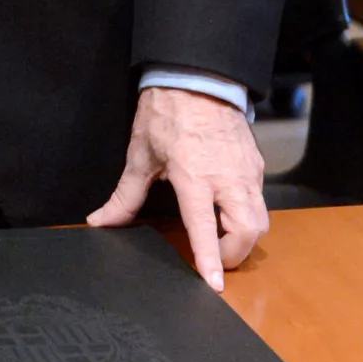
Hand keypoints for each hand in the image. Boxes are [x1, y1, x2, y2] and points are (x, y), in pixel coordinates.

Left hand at [86, 86, 267, 291]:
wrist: (197, 77)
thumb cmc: (165, 113)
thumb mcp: (140, 155)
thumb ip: (125, 196)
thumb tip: (101, 222)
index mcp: (194, 177)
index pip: (205, 228)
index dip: (211, 259)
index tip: (215, 285)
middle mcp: (227, 178)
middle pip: (248, 231)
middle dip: (235, 255)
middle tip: (216, 260)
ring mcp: (247, 171)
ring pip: (260, 219)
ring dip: (245, 237)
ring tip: (223, 239)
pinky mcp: (256, 164)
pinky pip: (259, 199)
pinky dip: (248, 213)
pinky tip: (229, 209)